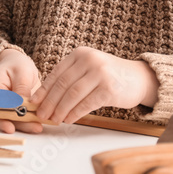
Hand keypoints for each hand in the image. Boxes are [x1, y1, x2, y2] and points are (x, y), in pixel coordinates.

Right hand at [0, 48, 43, 133]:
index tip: (10, 127)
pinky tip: (41, 123)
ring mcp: (8, 107)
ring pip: (15, 121)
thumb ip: (21, 88)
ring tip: (39, 127)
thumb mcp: (21, 73)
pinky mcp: (18, 110)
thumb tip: (22, 106)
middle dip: (20, 124)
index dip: (2, 119)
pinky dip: (32, 121)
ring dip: (27, 125)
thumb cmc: (17, 66)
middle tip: (34, 127)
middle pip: (5, 117)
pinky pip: (23, 118)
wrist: (19, 65)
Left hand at [32, 46, 158, 123]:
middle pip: (63, 84)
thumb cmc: (109, 76)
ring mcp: (100, 73)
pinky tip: (69, 119)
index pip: (57, 73)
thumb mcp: (88, 69)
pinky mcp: (109, 89)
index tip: (34, 102)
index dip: (44, 89)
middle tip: (41, 114)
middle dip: (49, 102)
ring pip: (73, 95)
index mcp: (80, 54)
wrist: (138, 78)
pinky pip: (86, 104)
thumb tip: (46, 97)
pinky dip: (75, 113)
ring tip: (54, 119)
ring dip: (60, 109)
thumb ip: (70, 78)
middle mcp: (90, 60)